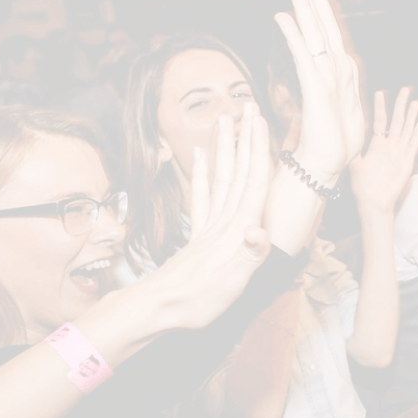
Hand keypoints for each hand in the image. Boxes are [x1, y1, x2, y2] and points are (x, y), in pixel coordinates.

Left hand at [136, 106, 272, 331]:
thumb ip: (248, 254)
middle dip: (245, 140)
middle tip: (248, 107)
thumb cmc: (196, 301)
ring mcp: (209, 228)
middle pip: (237, 174)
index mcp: (237, 231)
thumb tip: (259, 230)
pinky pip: (200, 198)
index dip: (257, 151)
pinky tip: (198, 158)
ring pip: (220, 179)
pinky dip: (200, 175)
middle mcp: (224, 223)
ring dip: (225, 149)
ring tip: (227, 120)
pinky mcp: (198, 237)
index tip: (259, 120)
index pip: (252, 183)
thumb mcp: (231, 283)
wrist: (157, 311)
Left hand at [275, 0, 366, 179]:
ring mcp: (329, 76)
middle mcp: (338, 68)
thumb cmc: (327, 137)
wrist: (325, 163)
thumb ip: (320, 79)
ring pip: (316, 33)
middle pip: (325, 25)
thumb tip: (309, 63)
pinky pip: (303, 55)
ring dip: (307, 7)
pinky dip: (293, 34)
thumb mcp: (326, 102)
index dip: (321, 8)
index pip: (328, 31)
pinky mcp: (317, 88)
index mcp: (340, 70)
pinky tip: (282, 17)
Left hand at [351, 88, 417, 214]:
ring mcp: (400, 152)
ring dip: (412, 116)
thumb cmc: (363, 186)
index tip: (381, 92)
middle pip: (397, 120)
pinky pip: (413, 144)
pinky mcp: (408, 161)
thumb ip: (353, 150)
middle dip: (401, 105)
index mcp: (377, 144)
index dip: (380, 107)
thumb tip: (343, 135)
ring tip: (416, 101)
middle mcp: (390, 146)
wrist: (374, 202)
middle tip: (406, 90)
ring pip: (407, 129)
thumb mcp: (354, 165)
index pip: (380, 120)